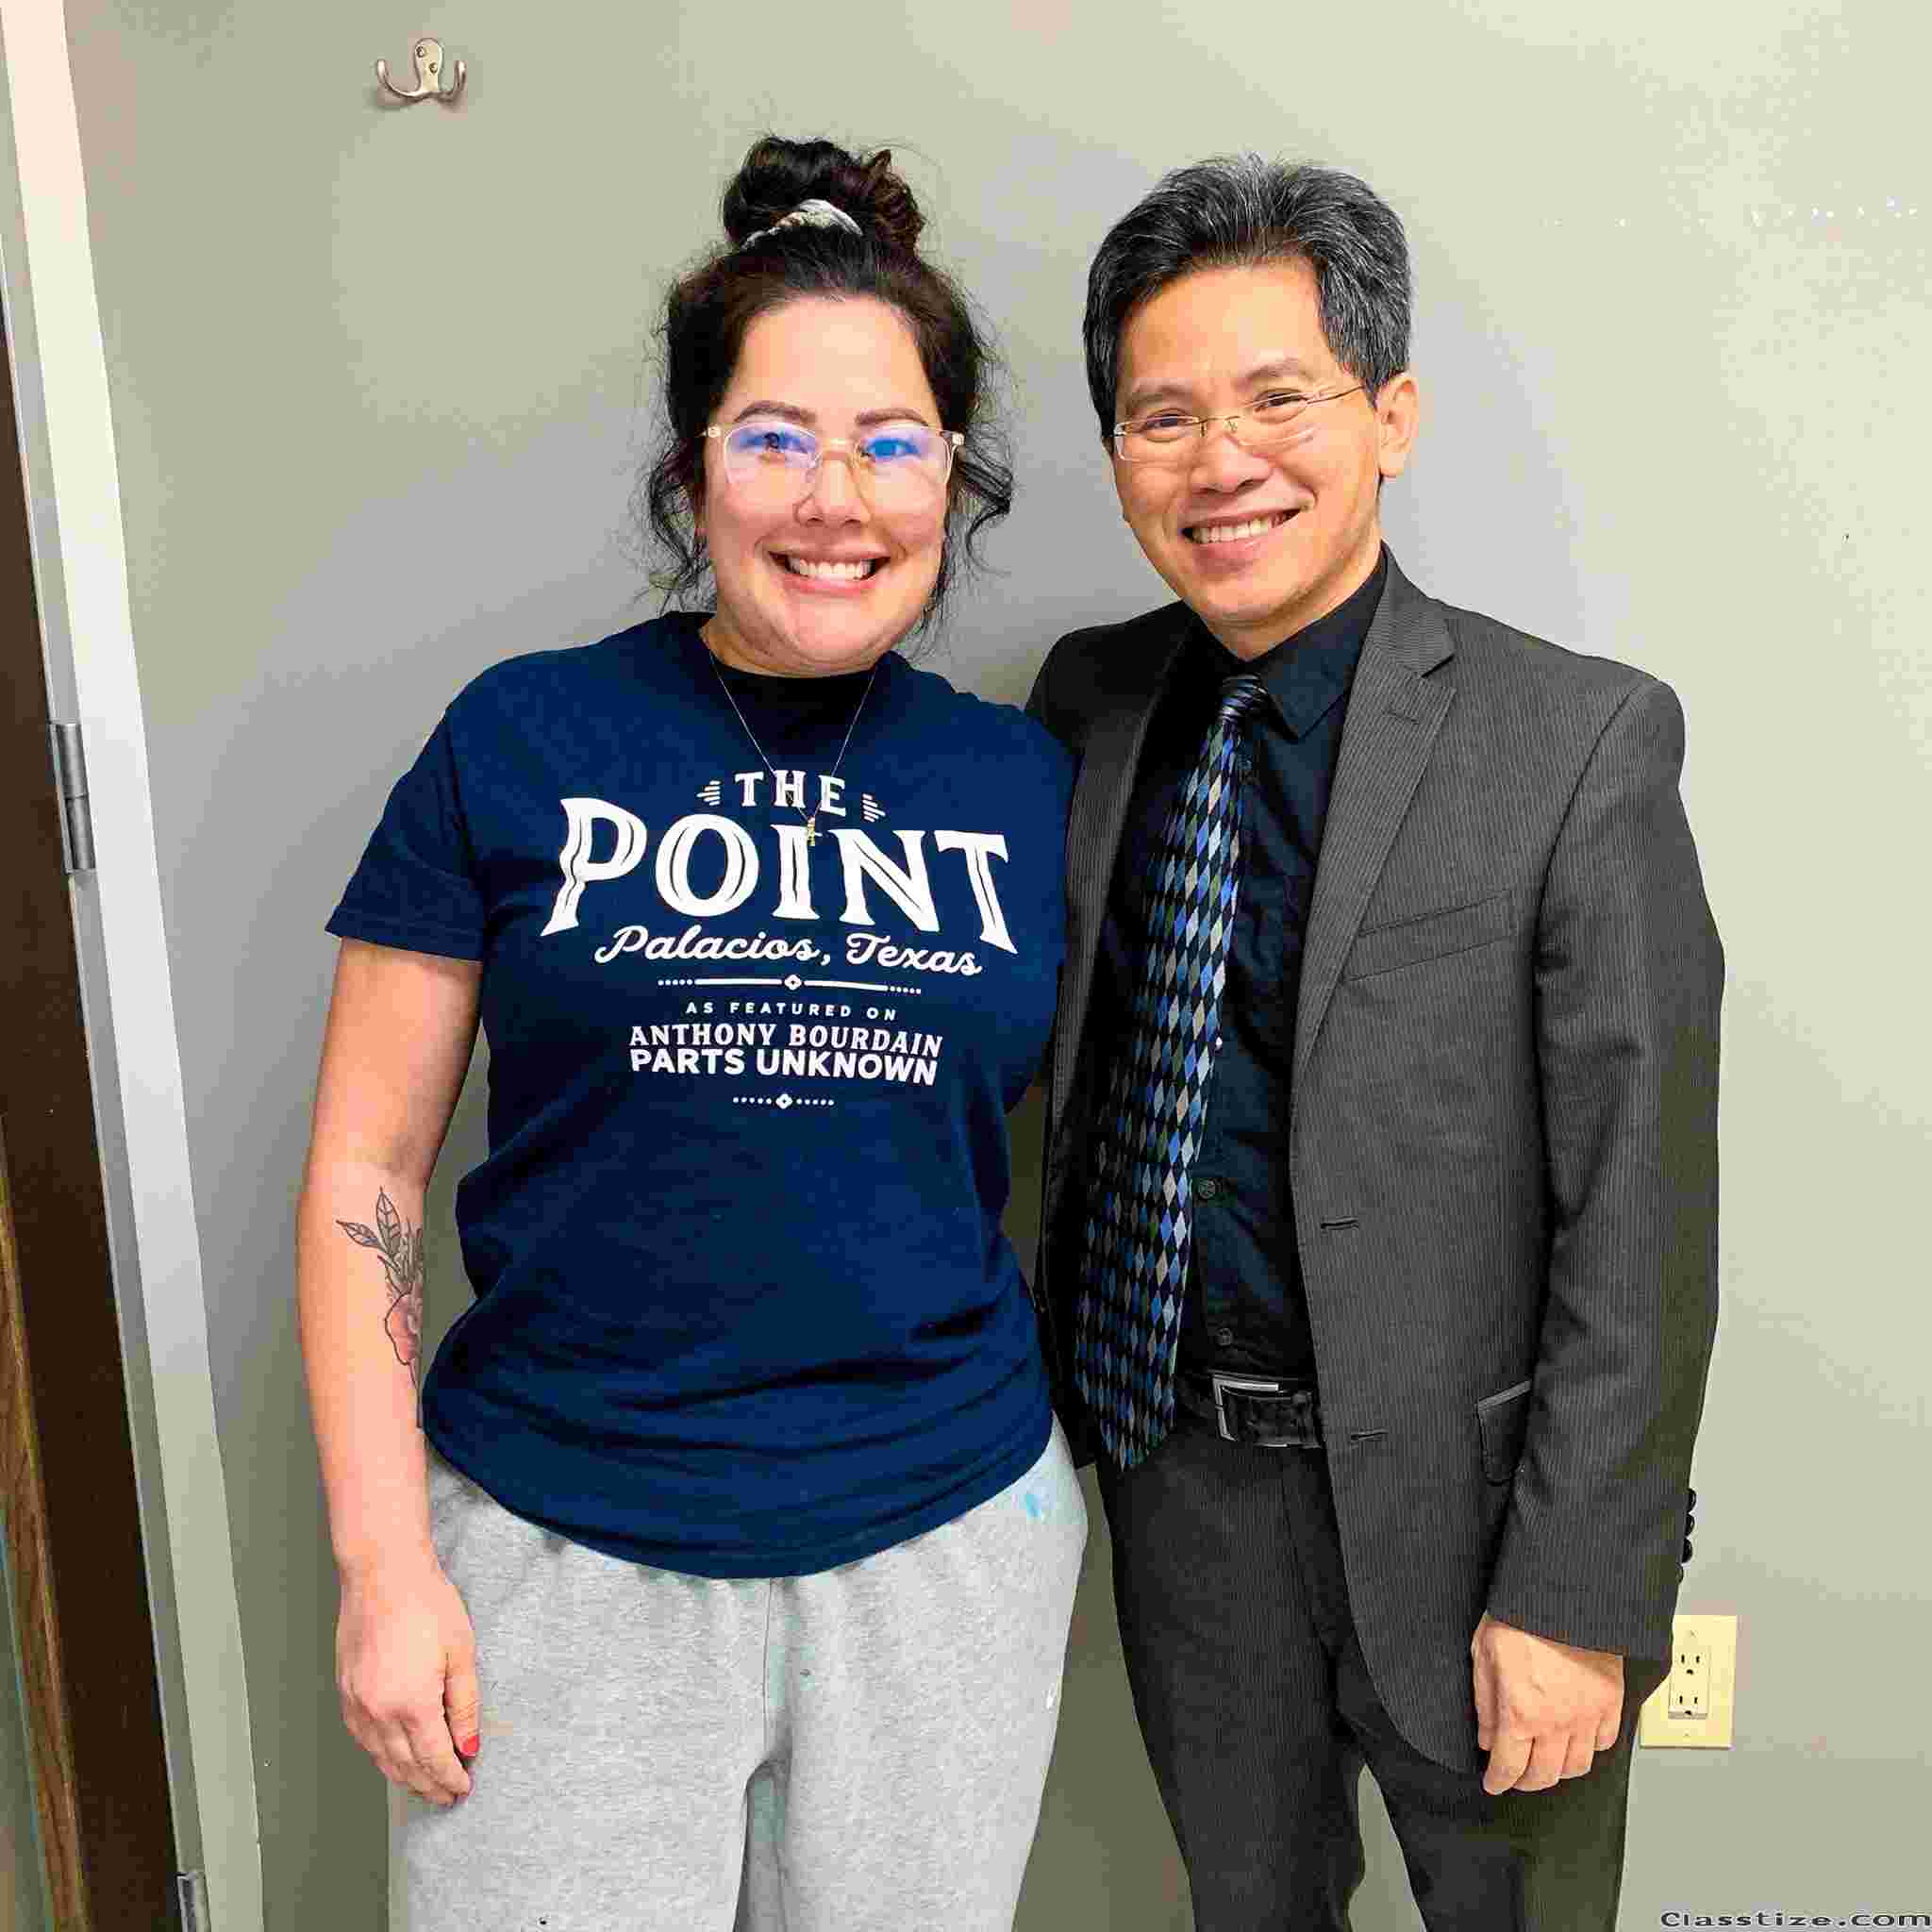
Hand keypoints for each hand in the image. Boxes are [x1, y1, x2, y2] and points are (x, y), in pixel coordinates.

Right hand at [336, 1553, 480, 1805]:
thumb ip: (464, 1704)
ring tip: (423, 1785)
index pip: (433, 1758)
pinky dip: (380, 1755)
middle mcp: (378, 1711)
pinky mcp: (345, 1691)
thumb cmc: (426, 1603)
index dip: (450, 1778)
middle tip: (446, 1796)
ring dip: (403, 1776)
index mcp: (411, 1703)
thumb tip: (468, 1745)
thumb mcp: (461, 1651)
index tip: (463, 1788)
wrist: (382, 1573)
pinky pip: (362, 1738)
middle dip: (428, 1785)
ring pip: (380, 1757)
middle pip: (405, 1766)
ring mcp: (356, 1703)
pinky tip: (392, 1757)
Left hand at [1470, 1612, 1622, 1795]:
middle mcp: (1557, 1723)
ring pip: (1577, 1766)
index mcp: (1520, 1713)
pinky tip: (1578, 1740)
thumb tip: (1488, 1738)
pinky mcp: (1611, 1701)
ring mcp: (1588, 1715)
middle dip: (1526, 1781)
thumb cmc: (1519, 1615)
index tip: (1493, 1783)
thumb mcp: (1484, 1653)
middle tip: (1516, 1775)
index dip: (1498, 1781)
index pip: (1509, 1766)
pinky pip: (1605, 1742)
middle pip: (1544, 1775)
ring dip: (1559, 1771)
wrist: (1564, 1592)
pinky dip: (1590, 1749)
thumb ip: (1485, 1701)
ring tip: (1546, 1762)